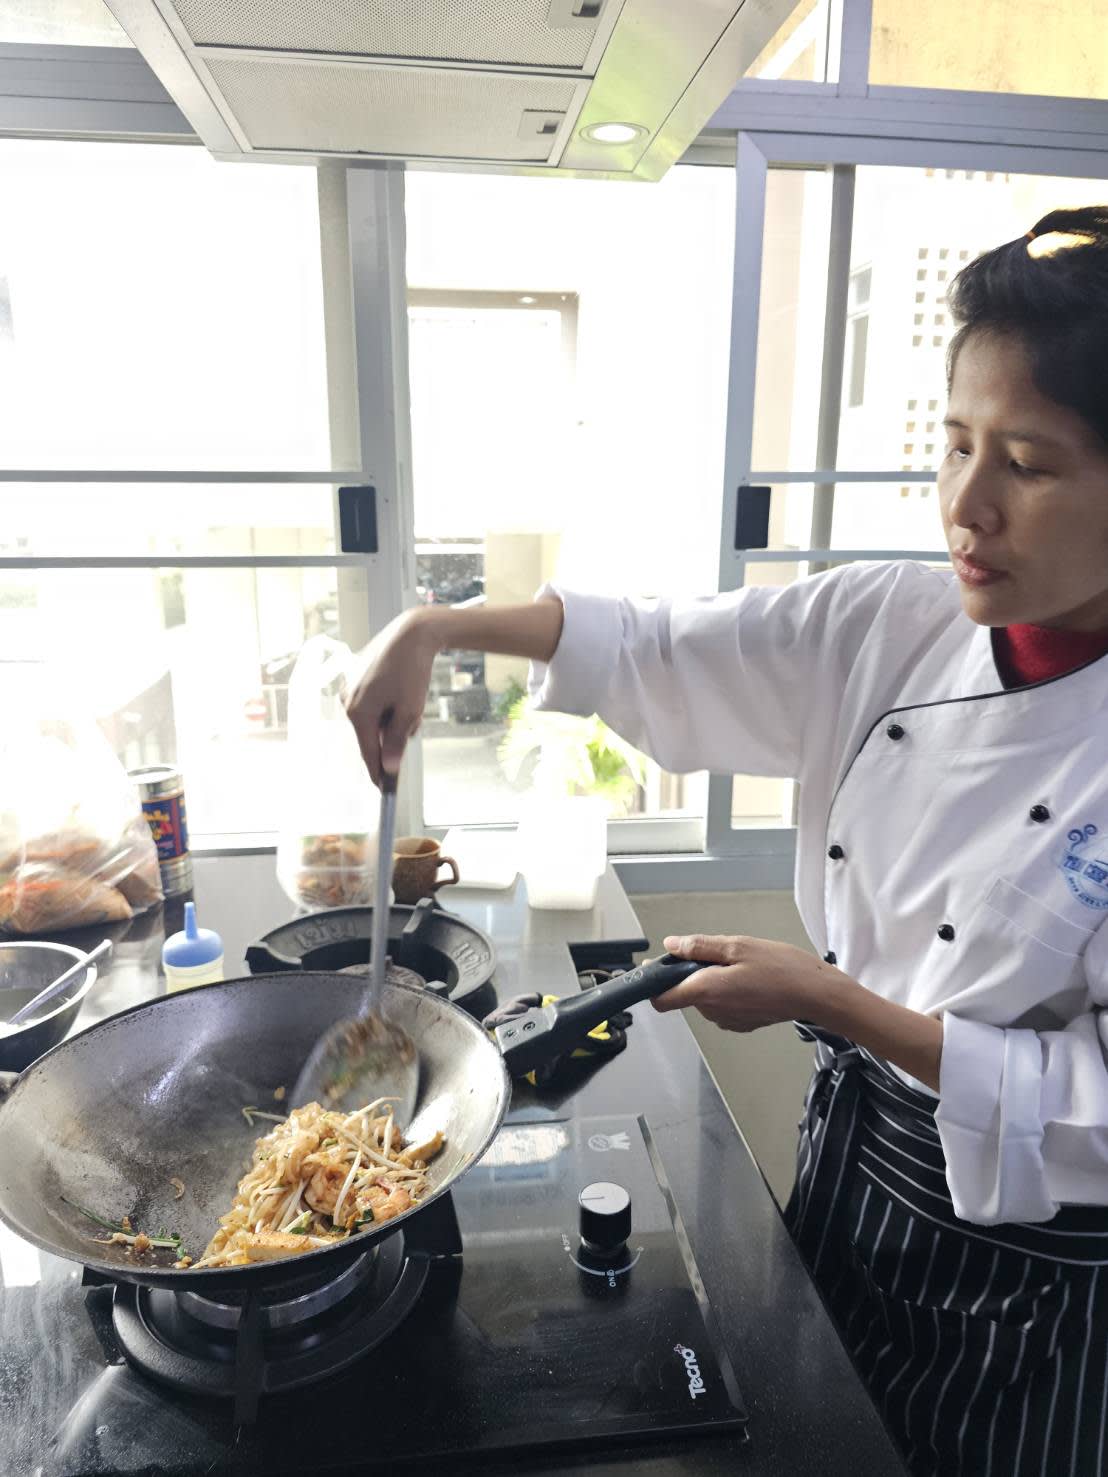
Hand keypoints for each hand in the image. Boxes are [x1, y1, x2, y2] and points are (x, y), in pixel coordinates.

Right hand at [344, 609, 439, 784]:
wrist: (411, 633)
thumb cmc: (411, 671)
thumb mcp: (409, 710)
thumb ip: (396, 741)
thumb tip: (387, 767)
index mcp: (357, 713)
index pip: (367, 752)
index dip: (378, 772)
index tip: (385, 789)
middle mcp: (347, 701)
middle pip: (370, 734)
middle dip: (392, 736)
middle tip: (414, 722)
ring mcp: (349, 688)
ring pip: (373, 718)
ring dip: (392, 719)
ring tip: (411, 701)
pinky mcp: (355, 678)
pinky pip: (371, 702)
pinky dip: (387, 705)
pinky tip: (403, 692)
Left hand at [651, 933, 847, 1032]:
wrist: (816, 994)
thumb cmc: (782, 969)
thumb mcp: (737, 945)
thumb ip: (699, 947)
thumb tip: (672, 945)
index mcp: (705, 991)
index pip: (660, 1000)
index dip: (655, 982)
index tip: (661, 965)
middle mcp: (712, 1012)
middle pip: (685, 993)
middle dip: (692, 972)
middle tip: (719, 954)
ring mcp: (727, 1021)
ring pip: (705, 997)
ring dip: (712, 980)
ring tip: (740, 965)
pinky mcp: (741, 1023)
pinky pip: (722, 1005)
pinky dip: (728, 991)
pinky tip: (749, 979)